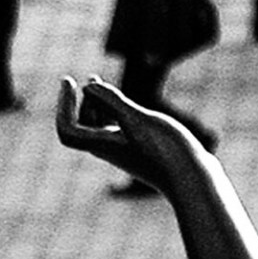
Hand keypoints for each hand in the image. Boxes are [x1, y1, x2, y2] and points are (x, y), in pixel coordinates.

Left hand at [55, 76, 206, 192]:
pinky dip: (115, 112)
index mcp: (103, 145)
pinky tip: (127, 103)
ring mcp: (127, 152)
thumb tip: (88, 87)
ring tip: (98, 82)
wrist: (194, 180)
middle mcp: (110, 150)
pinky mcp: (143, 151)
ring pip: (101, 128)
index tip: (70, 81)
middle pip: (82, 127)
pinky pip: (119, 130)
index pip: (68, 128)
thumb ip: (113, 102)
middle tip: (87, 78)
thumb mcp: (138, 120)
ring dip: (97, 105)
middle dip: (81, 102)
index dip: (63, 105)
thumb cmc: (167, 151)